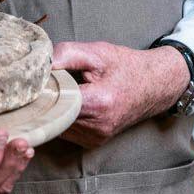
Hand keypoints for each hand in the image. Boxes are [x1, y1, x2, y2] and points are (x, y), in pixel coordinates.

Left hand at [53, 41, 189, 146]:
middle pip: (55, 114)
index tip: (38, 79)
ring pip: (58, 125)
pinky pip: (67, 130)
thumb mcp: (97, 52)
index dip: (43, 89)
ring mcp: (96, 137)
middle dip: (48, 98)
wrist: (154, 85)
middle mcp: (97, 126)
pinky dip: (64, 117)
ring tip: (65, 90)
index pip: (55, 102)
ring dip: (55, 109)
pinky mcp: (94, 142)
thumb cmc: (126, 66)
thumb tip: (41, 64)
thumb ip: (66, 54)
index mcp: (99, 103)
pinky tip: (72, 103)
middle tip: (49, 82)